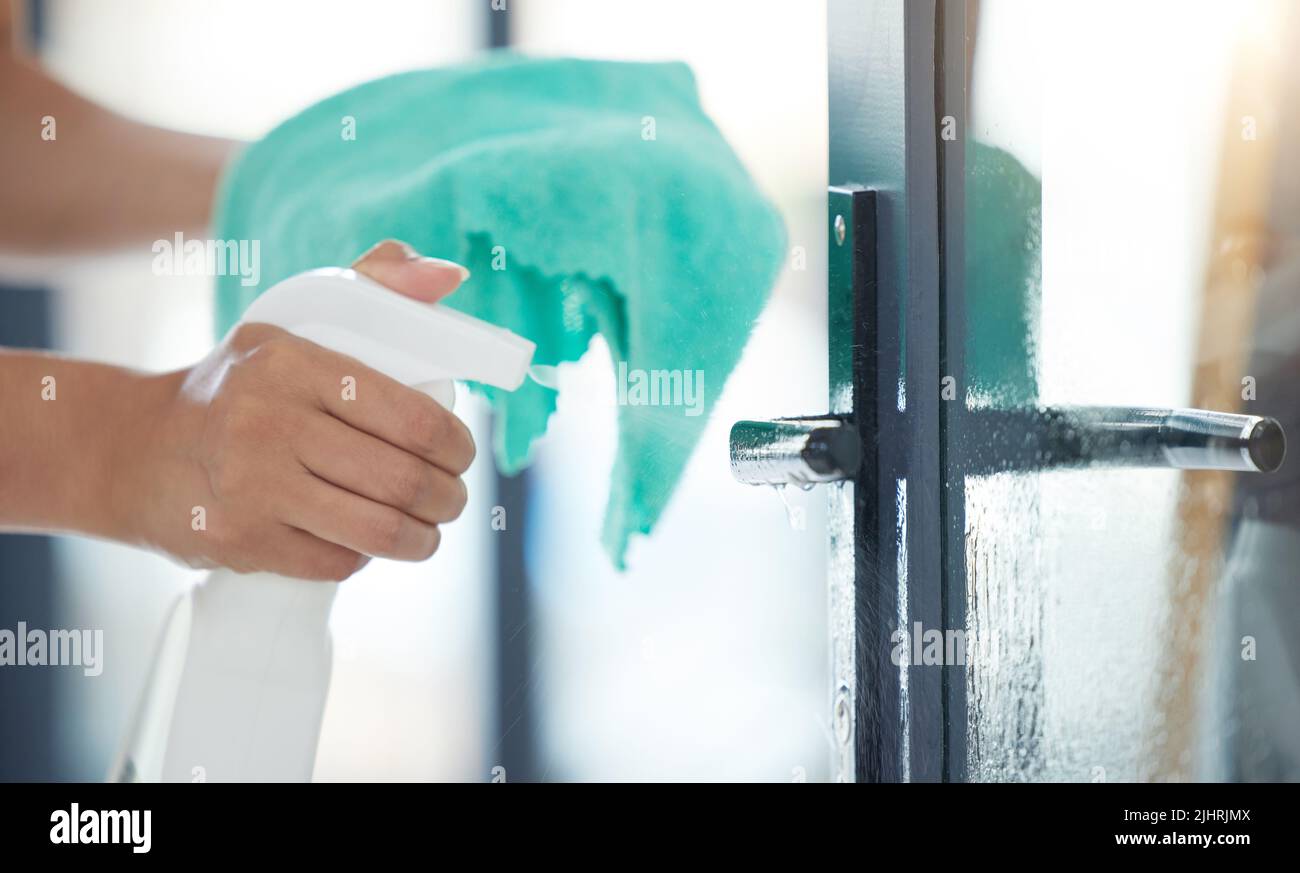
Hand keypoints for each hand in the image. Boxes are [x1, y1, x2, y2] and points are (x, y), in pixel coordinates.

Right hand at [114, 241, 475, 579]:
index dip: (455, 446)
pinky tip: (362, 541)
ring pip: (377, 530)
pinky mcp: (241, 542)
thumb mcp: (294, 321)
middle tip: (451, 500)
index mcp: (292, 362)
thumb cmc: (242, 386)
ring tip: (428, 532)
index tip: (461, 455)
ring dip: (422, 539)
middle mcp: (267, 423)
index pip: (410, 417)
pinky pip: (336, 562)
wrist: (138, 451)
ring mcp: (251, 487)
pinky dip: (362, 556)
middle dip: (447, 498)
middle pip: (401, 480)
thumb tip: (451, 275)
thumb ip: (376, 286)